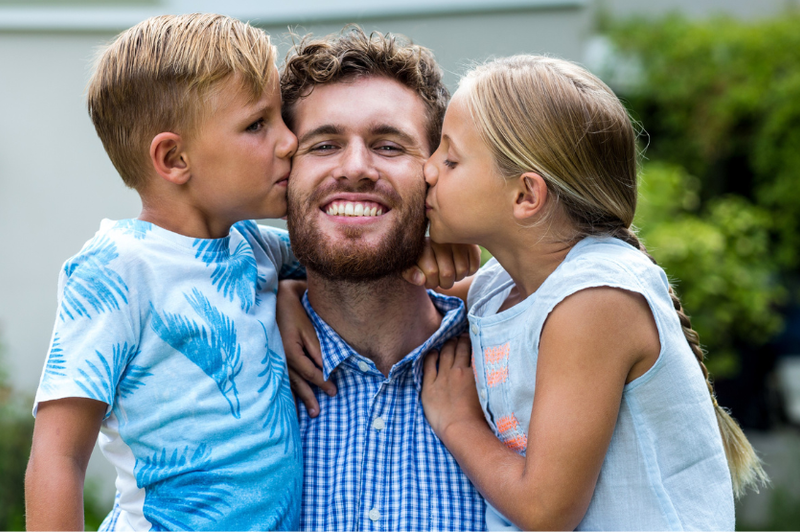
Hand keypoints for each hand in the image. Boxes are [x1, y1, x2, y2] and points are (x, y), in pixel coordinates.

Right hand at [277, 279, 335, 416]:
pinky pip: (277, 378)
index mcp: (291, 352)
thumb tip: (326, 367)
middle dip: (308, 398)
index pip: (310, 373)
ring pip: (286, 384)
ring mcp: (273, 359)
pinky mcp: (270, 357)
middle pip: (297, 383)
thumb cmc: (292, 311)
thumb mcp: (307, 328)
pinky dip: (282, 391)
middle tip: (318, 413)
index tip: (333, 392)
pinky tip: (284, 401)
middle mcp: (280, 359)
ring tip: (301, 414)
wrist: (271, 298)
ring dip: (295, 399)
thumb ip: (316, 348)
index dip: (323, 383)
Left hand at [403, 239, 480, 288]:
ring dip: (456, 279)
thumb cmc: (422, 260)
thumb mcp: (411, 266)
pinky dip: (468, 273)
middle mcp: (443, 239)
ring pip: (462, 271)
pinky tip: (460, 268)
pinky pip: (474, 267)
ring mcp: (459, 241)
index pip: (432, 272)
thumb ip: (410, 273)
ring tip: (450, 273)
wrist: (437, 246)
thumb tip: (421, 280)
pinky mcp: (473, 244)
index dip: (431, 283)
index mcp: (426, 243)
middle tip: (440, 279)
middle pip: (448, 274)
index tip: (428, 280)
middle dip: (444, 284)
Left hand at [421, 334, 484, 440]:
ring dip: (446, 345)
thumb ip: (487, 380)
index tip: (470, 337)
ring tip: (447, 341)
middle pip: (457, 349)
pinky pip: (428, 366)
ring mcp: (442, 378)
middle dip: (458, 340)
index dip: (470, 341)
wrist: (462, 430)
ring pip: (444, 354)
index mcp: (473, 373)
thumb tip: (490, 371)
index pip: (472, 350)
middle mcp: (457, 371)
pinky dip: (430, 357)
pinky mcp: (429, 387)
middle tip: (459, 336)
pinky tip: (432, 352)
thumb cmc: (480, 419)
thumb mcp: (489, 394)